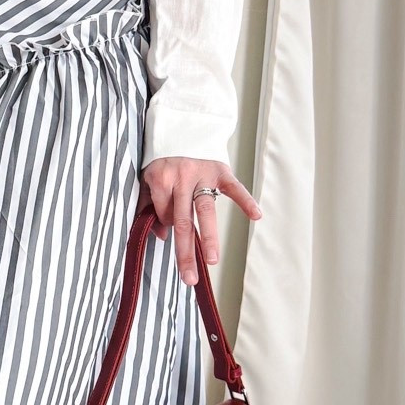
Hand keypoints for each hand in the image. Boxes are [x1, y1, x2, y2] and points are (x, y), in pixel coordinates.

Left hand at [139, 157, 260, 285]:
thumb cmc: (164, 158)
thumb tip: (160, 235)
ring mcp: (202, 174)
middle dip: (185, 252)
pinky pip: (234, 188)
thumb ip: (149, 205)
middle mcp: (181, 178)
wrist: (182, 126)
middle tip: (189, 278)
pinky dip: (245, 201)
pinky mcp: (220, 170)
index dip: (165, 224)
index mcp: (161, 179)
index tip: (169, 225)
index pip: (164, 214)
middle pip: (183, 221)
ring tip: (212, 260)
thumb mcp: (148, 178)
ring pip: (205, 211)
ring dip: (210, 237)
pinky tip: (256, 216)